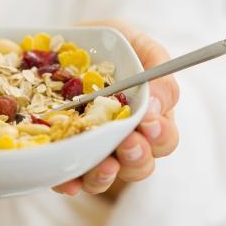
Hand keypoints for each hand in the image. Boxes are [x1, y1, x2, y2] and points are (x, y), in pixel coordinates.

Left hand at [53, 20, 179, 196]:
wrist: (62, 45)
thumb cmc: (107, 44)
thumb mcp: (135, 42)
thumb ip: (155, 64)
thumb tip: (158, 104)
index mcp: (146, 116)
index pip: (162, 138)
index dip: (160, 135)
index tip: (149, 122)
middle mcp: (121, 139)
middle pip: (139, 165)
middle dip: (137, 157)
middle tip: (128, 143)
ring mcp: (92, 150)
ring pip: (105, 178)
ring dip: (106, 177)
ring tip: (103, 165)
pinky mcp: (64, 154)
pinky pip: (67, 176)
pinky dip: (69, 183)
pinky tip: (66, 182)